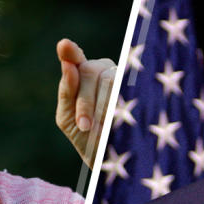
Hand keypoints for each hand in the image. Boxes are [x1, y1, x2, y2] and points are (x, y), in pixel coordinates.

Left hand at [56, 38, 116, 166]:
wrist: (109, 158)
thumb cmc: (85, 136)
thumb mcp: (68, 115)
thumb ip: (67, 90)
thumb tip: (67, 65)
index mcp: (85, 72)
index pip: (76, 59)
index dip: (71, 53)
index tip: (64, 45)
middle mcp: (105, 69)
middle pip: (89, 71)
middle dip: (84, 101)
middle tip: (85, 125)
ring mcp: (123, 77)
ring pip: (107, 80)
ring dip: (98, 107)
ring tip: (97, 129)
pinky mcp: (139, 89)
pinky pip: (123, 90)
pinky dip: (114, 107)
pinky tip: (112, 120)